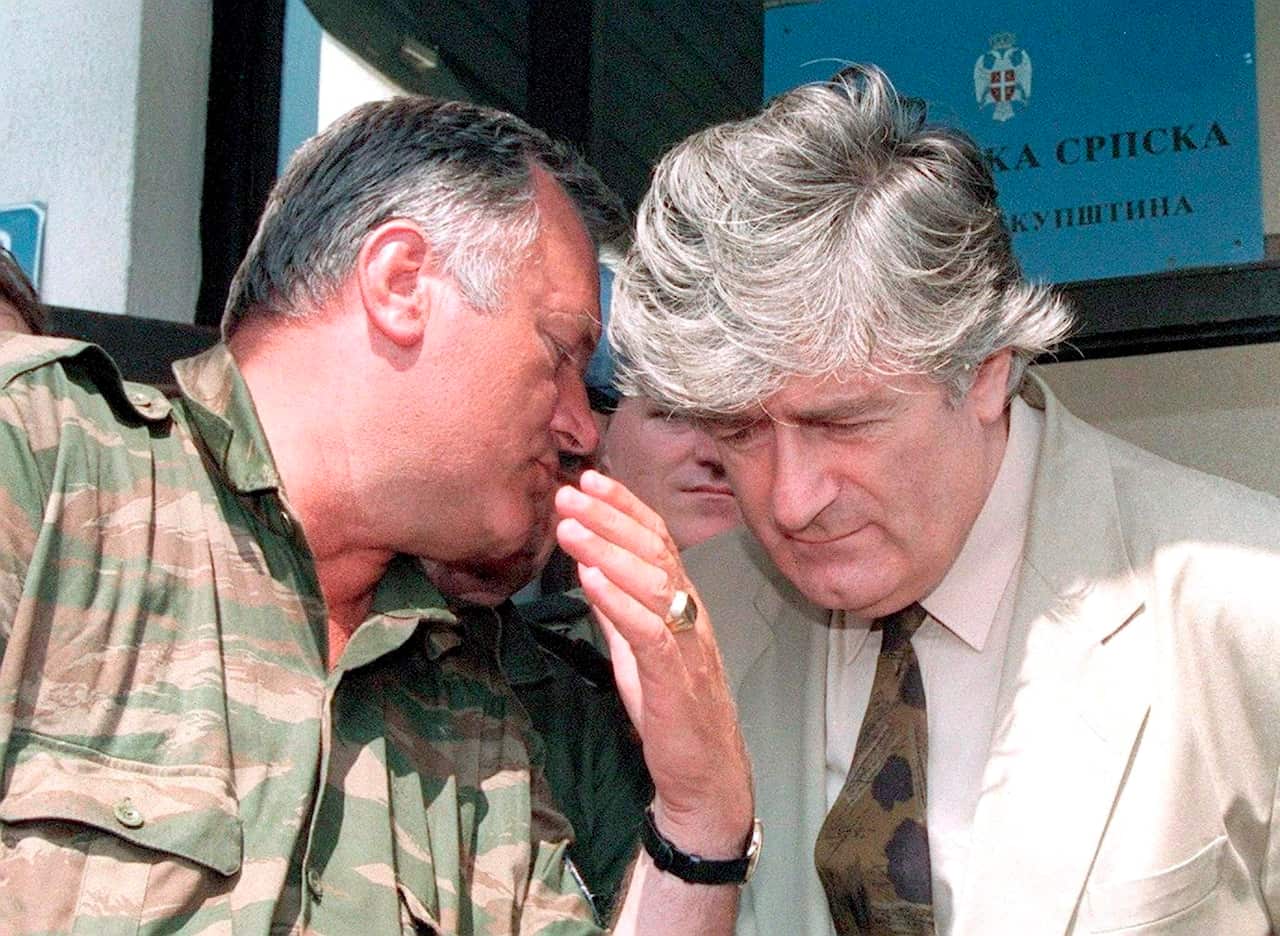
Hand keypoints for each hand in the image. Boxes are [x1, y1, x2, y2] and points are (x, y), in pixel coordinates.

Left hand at [555, 470, 752, 856]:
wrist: (707, 778)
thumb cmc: (673, 713)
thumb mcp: (638, 651)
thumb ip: (619, 610)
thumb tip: (590, 567)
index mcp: (684, 603)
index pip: (657, 539)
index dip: (624, 506)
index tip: (588, 479)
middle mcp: (691, 615)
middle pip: (654, 551)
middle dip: (609, 517)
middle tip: (568, 491)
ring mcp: (687, 645)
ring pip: (653, 583)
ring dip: (607, 550)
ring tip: (569, 526)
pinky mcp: (676, 681)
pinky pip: (649, 632)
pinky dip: (618, 602)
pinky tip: (590, 580)